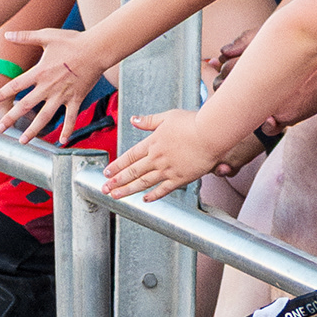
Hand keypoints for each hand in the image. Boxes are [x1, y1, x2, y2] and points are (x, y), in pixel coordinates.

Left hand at [0, 25, 103, 135]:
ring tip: (23, 141)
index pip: (15, 85)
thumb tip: (7, 34)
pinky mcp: (76, 99)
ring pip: (45, 117)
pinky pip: (71, 118)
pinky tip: (62, 141)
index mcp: (39, 72)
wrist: (96, 49)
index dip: (1, 94)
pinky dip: (67, 130)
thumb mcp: (46, 36)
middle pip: (26, 105)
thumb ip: (25, 37)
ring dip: (33, 130)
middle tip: (0, 129)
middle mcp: (48, 87)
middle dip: (11, 118)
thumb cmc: (72, 41)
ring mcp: (62, 95)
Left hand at [102, 107, 227, 201]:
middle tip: (105, 189)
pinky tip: (145, 200)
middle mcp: (157, 158)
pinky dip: (153, 196)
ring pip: (144, 182)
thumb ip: (149, 121)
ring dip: (128, 190)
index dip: (117, 165)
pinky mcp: (180, 178)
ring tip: (116, 196)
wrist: (212, 133)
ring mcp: (168, 169)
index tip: (106, 173)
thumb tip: (134, 119)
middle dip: (116, 182)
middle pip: (132, 172)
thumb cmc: (193, 122)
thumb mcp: (167, 117)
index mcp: (152, 143)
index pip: (129, 156)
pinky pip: (163, 190)